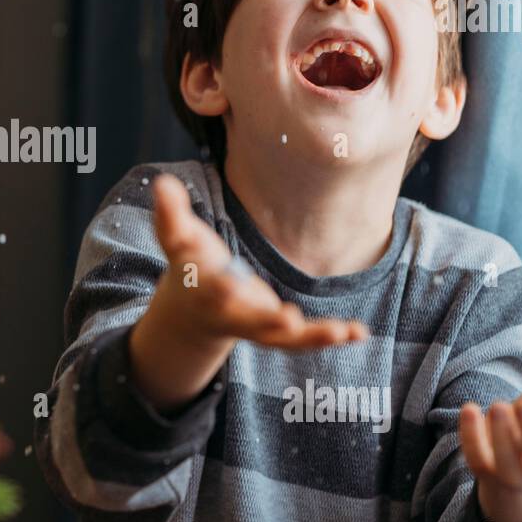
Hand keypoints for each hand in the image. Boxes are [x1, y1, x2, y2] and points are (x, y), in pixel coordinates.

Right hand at [128, 175, 366, 412]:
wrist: (194, 312)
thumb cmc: (190, 265)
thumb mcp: (178, 238)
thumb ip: (170, 213)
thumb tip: (162, 182)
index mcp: (205, 292)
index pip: (210, 289)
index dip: (219, 287)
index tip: (229, 282)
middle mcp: (231, 315)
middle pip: (249, 322)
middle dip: (267, 322)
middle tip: (287, 319)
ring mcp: (256, 328)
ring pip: (283, 339)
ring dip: (312, 337)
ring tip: (342, 331)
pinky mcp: (277, 333)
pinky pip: (305, 339)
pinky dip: (331, 337)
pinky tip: (359, 332)